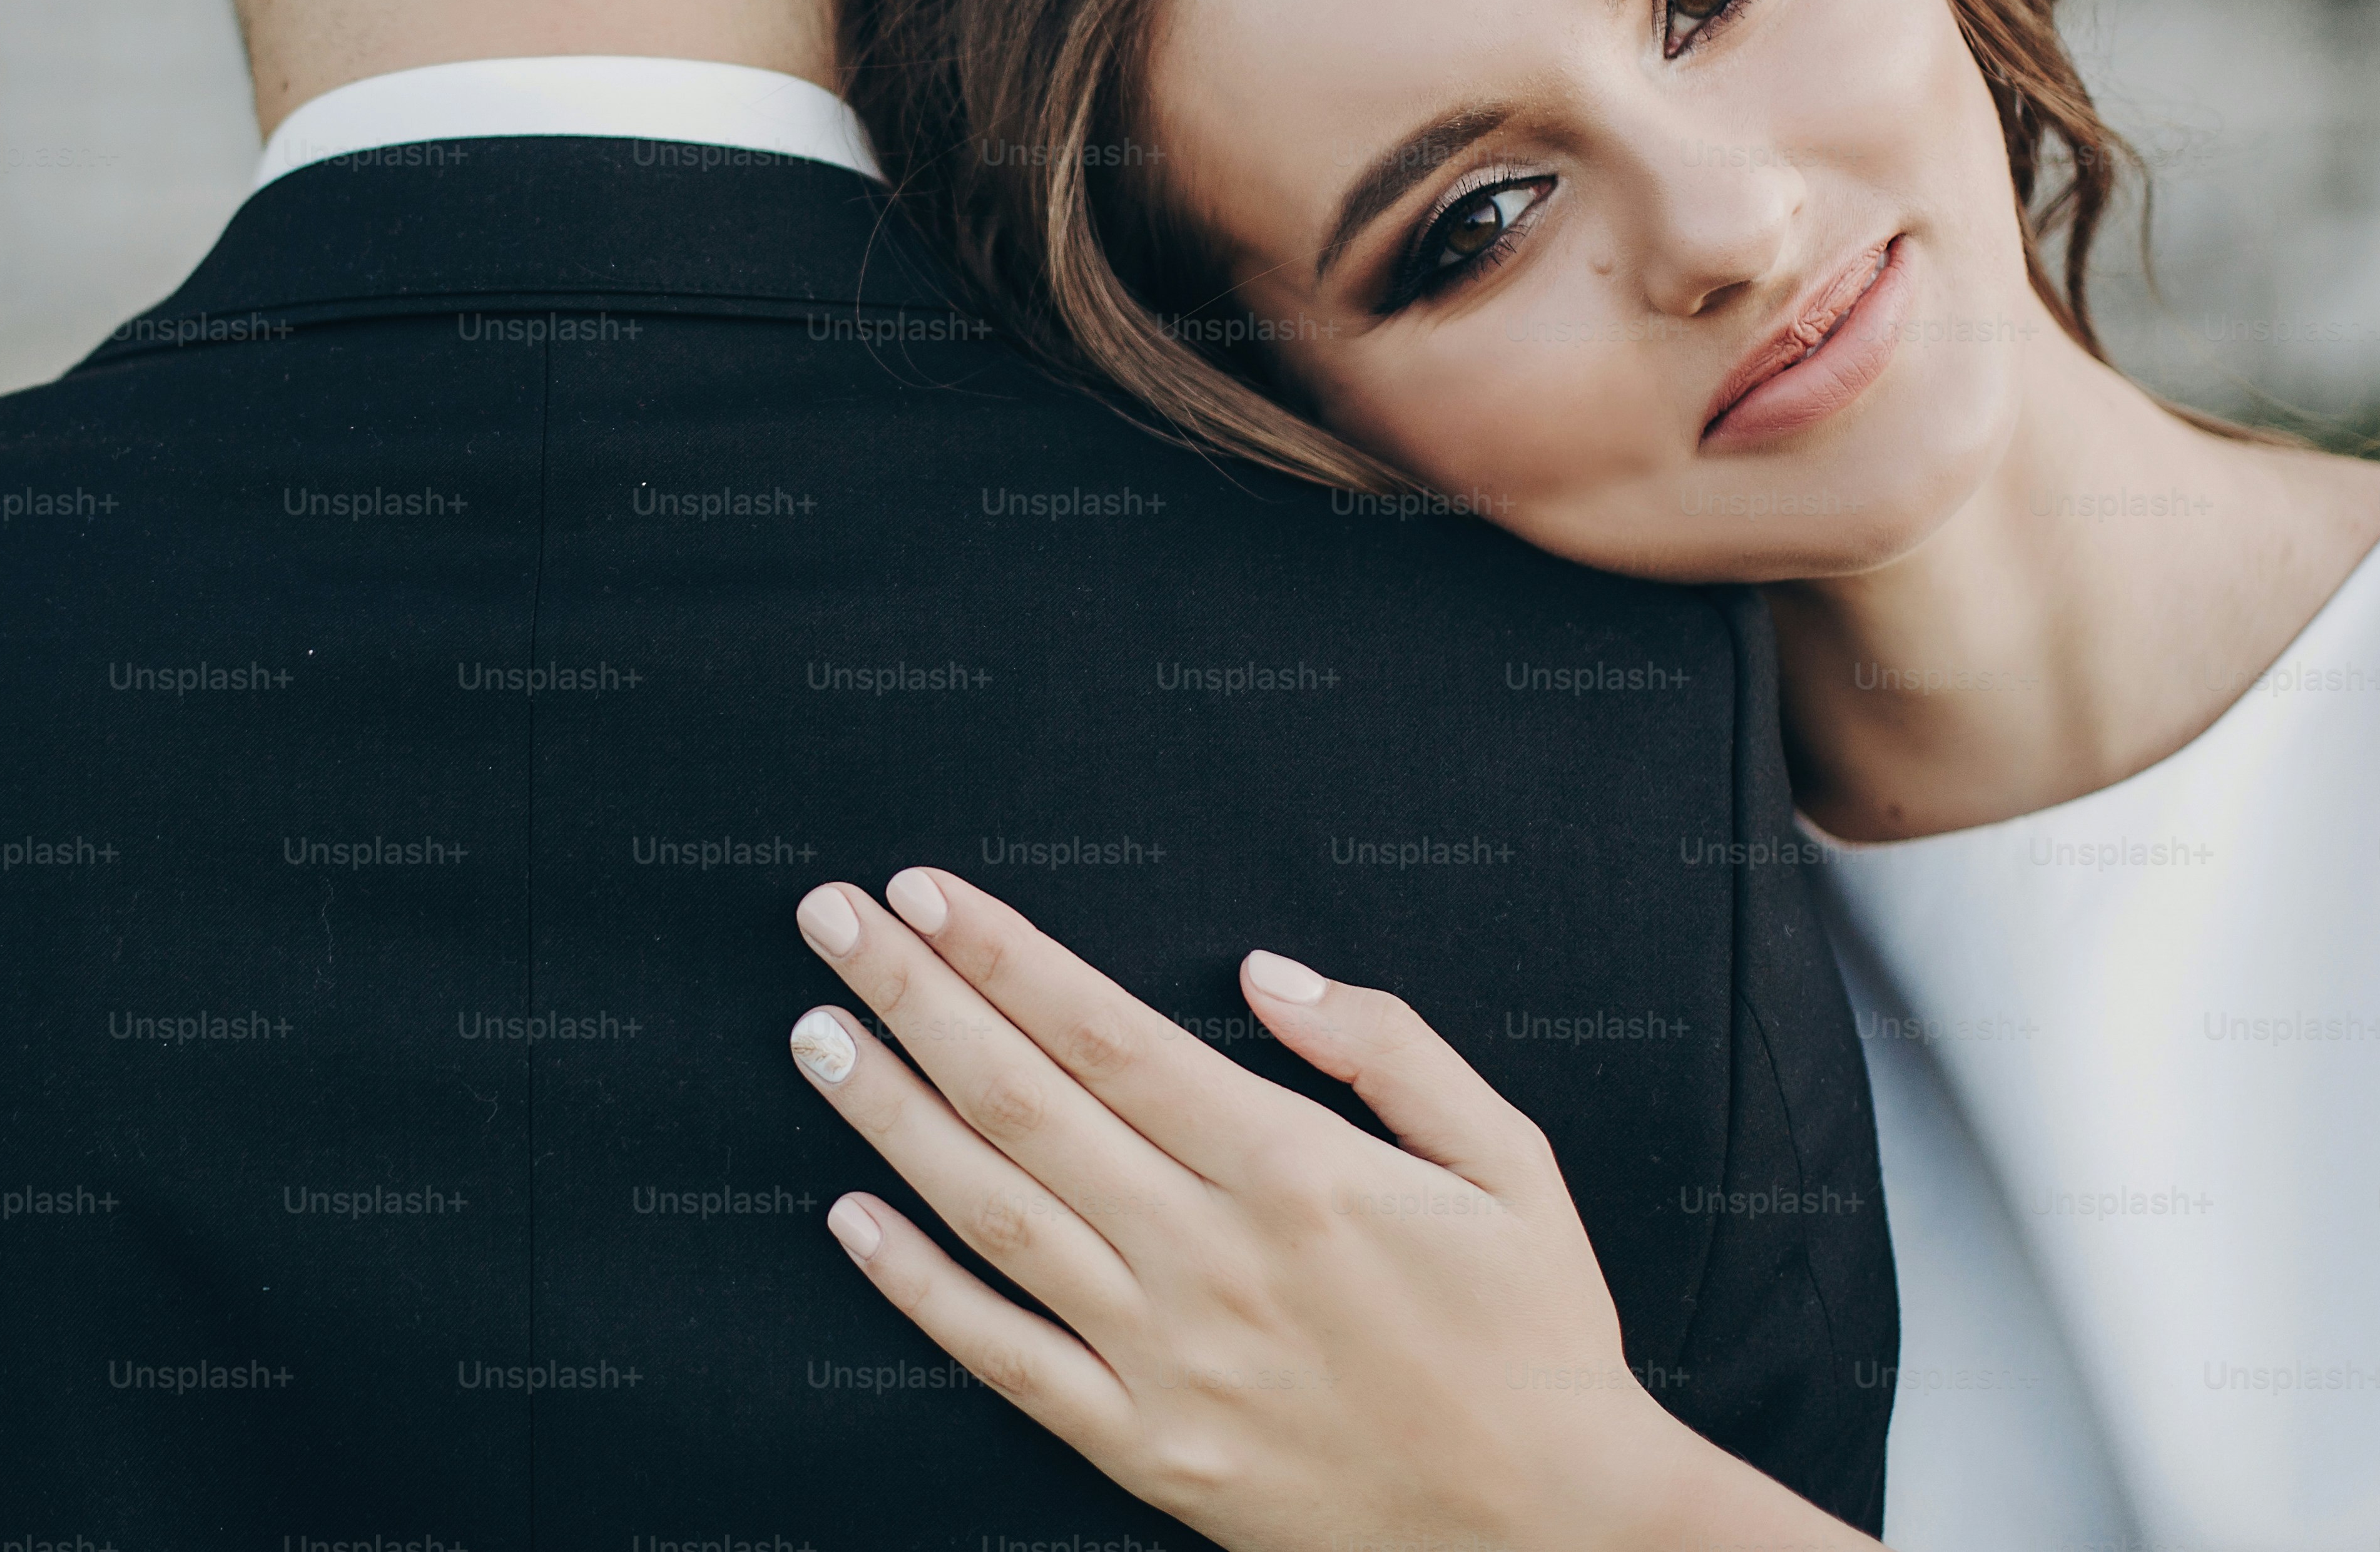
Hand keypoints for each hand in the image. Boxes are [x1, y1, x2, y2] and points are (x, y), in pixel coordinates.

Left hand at [783, 868, 1873, 1551]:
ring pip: (994, 1213)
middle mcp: (1211, 1257)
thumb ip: (1387, 1049)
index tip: (924, 892)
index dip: (1004, 955)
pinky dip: (919, 1289)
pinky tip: (850, 1219)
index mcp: (1293, 1172)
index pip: (1105, 1031)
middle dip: (915, 998)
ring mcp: (1168, 1359)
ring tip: (818, 1037)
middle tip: (833, 923)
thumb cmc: (1536, 1338)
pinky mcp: (1148, 1448)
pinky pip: (1006, 1358)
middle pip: (1025, 1100)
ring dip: (893, 1117)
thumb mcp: (1508, 1162)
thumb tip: (1263, 972)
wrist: (1561, 1533)